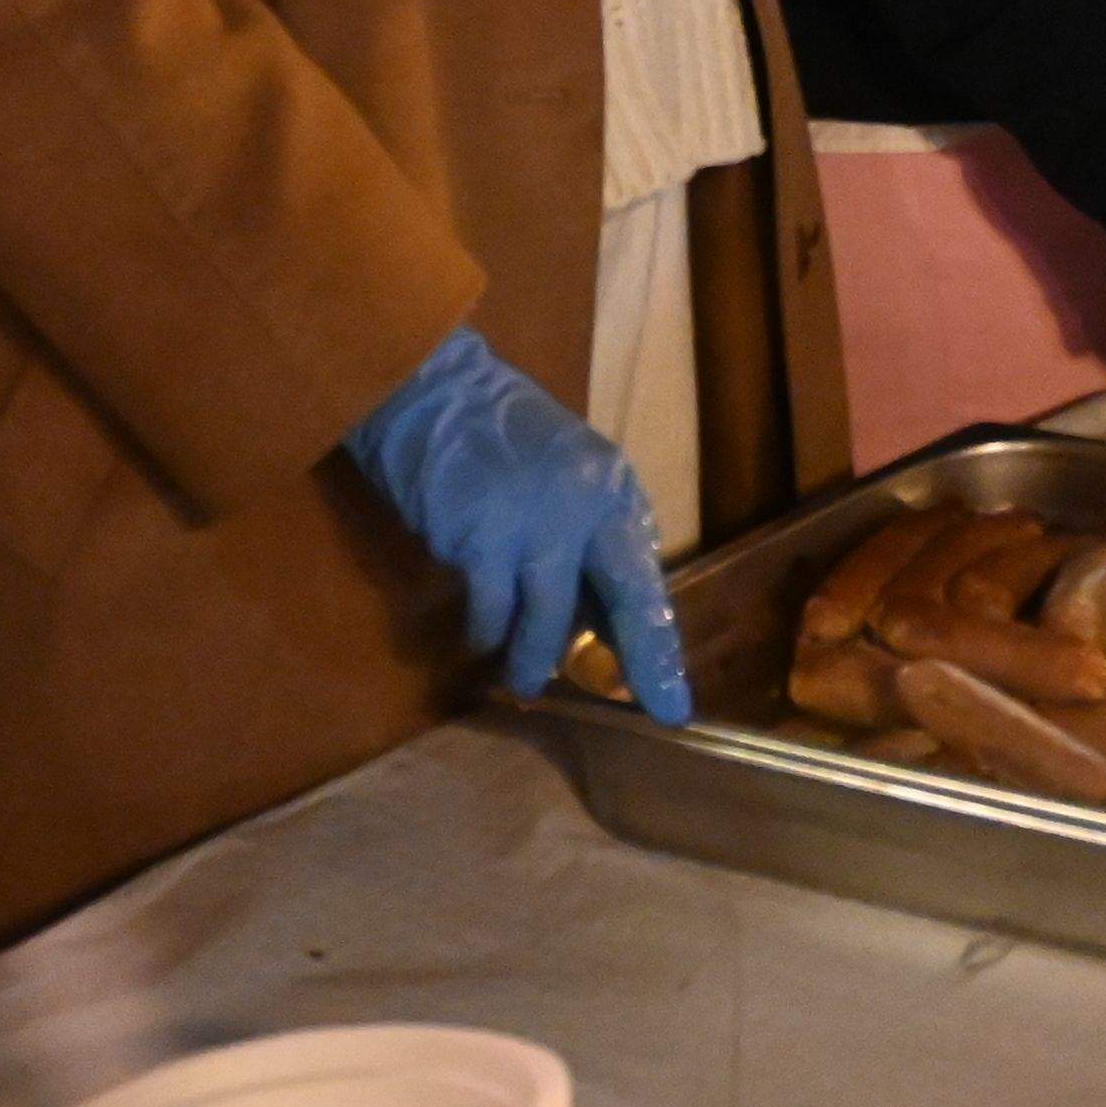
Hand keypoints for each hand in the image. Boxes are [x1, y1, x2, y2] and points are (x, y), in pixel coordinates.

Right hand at [344, 328, 690, 717]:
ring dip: (532, 659)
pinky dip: (484, 631)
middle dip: (644, 662)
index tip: (675, 702)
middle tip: (652, 714)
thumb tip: (602, 627)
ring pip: (545, 620)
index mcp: (612, 488)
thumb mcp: (566, 477)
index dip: (660, 644)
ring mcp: (533, 520)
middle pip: (628, 599)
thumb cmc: (498, 438)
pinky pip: (489, 610)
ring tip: (526, 680)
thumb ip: (587, 541)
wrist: (430, 392)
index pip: (647, 578)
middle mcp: (586, 502)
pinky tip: (480, 637)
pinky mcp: (479, 537)